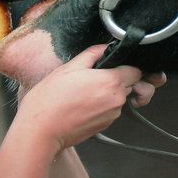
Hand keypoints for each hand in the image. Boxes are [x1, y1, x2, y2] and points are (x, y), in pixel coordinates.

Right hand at [15, 44, 145, 152]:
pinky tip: (83, 104)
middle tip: (95, 77)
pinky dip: (102, 105)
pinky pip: (110, 110)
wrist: (41, 130)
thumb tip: (105, 48)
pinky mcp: (104, 126)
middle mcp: (116, 100)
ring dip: (109, 93)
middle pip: (130, 84)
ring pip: (120, 98)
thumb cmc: (52, 99)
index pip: (136, 71)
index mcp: (111, 82)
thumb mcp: (70, 67)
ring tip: (85, 92)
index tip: (113, 65)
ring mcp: (111, 116)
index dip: (126, 65)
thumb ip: (93, 54)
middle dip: (117, 79)